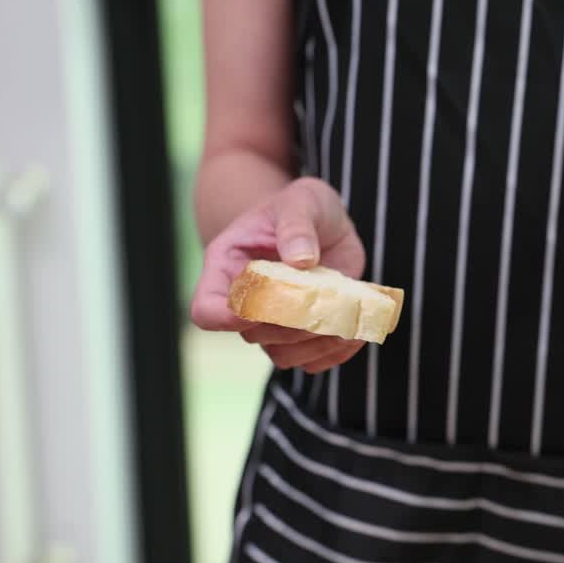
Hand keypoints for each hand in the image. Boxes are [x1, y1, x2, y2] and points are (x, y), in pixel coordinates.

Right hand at [189, 178, 367, 372]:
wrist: (323, 222)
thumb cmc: (302, 207)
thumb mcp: (300, 201)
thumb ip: (296, 225)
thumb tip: (301, 260)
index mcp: (227, 268)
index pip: (207, 311)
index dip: (228, 318)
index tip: (266, 305)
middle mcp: (246, 303)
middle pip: (253, 336)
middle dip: (290, 324)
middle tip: (325, 301)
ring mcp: (274, 323)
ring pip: (283, 355)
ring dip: (316, 344)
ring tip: (347, 319)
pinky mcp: (303, 333)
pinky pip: (313, 361)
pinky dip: (336, 353)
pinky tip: (357, 332)